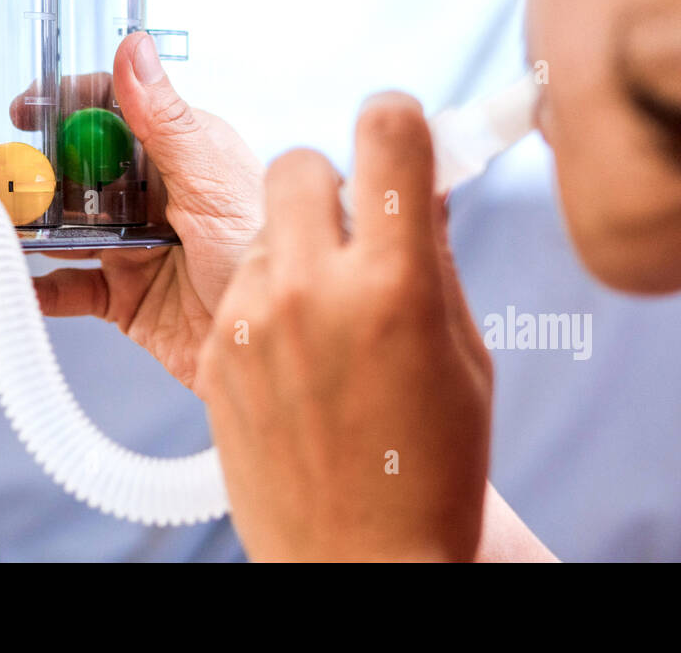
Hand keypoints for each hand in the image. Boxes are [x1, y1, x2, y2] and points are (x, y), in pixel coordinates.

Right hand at [32, 32, 263, 393]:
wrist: (294, 355)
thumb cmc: (269, 254)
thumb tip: (134, 49)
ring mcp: (135, 247)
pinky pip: (68, 290)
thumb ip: (166, 121)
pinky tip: (14, 285)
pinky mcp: (125, 299)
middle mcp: (152, 195)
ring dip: (25, 225)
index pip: (112, 111)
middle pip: (76, 169)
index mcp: (179, 153)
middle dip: (31, 168)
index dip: (65, 104)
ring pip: (63, 227)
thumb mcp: (214, 181)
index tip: (24, 108)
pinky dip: (36, 290)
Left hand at [196, 92, 492, 560]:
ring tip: (323, 311)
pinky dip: (266, 292)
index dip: (395, 119)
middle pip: (299, 162)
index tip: (394, 130)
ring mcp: (255, 319)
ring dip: (294, 243)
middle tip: (348, 228)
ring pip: (264, 225)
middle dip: (327, 183)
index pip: (386, 133)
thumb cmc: (433, 461)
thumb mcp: (462, 352)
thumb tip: (421, 182)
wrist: (363, 561)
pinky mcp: (217, 351)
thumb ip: (432, 255)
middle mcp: (316, 288)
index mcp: (397, 282)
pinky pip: (240, 281)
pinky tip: (293, 350)